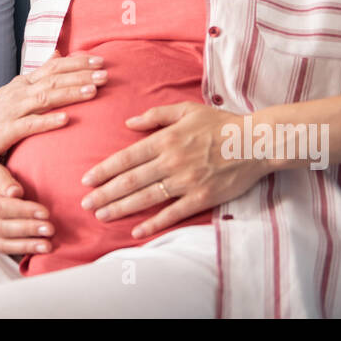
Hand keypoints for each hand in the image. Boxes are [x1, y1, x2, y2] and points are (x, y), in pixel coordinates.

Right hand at [0, 51, 104, 162]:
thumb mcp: (16, 89)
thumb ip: (39, 74)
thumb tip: (58, 54)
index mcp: (24, 83)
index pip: (55, 66)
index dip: (78, 62)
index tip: (100, 60)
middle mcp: (20, 92)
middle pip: (55, 79)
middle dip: (81, 75)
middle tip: (105, 73)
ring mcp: (14, 110)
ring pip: (46, 97)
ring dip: (71, 93)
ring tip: (93, 90)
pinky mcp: (8, 131)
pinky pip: (30, 125)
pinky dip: (48, 121)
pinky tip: (66, 120)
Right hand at [0, 162, 52, 257]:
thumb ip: (3, 179)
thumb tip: (16, 193)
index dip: (23, 211)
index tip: (44, 212)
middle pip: (1, 228)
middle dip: (28, 229)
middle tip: (49, 229)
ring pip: (1, 243)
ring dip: (26, 245)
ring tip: (46, 245)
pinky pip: (1, 248)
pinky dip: (20, 250)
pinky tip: (36, 249)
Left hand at [79, 102, 269, 239]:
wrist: (254, 142)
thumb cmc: (220, 124)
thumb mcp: (186, 110)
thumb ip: (156, 116)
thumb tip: (128, 123)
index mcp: (166, 140)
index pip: (127, 157)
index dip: (104, 170)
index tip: (87, 179)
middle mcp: (172, 161)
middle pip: (131, 180)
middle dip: (105, 193)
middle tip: (85, 204)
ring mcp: (186, 182)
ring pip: (147, 197)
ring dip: (121, 208)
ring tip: (101, 215)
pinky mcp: (202, 198)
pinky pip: (173, 213)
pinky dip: (153, 223)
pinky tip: (137, 230)